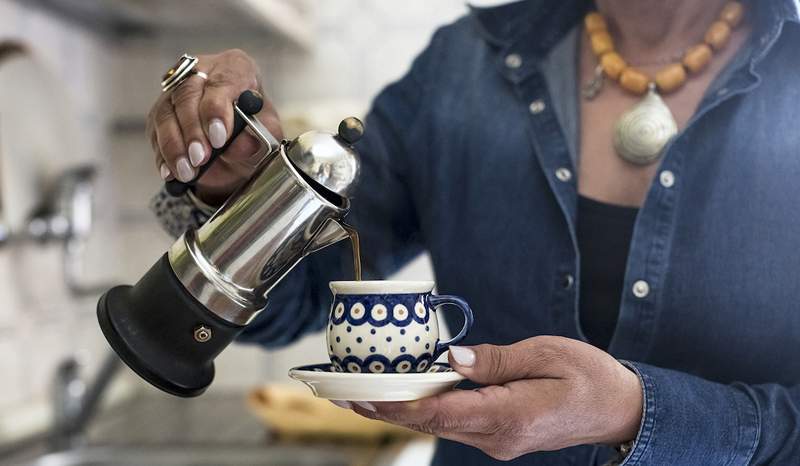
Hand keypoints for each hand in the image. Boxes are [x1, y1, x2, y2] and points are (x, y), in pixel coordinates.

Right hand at [146, 49, 283, 203]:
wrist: (240, 147)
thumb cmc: (257, 131)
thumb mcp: (269, 135)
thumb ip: (259, 137)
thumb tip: (241, 144)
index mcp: (235, 67)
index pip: (222, 82)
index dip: (217, 110)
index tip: (219, 139)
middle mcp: (202, 73)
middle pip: (187, 95)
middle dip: (193, 131)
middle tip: (200, 158)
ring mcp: (176, 92)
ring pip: (166, 113)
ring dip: (175, 146)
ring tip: (188, 171)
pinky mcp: (161, 113)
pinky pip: (155, 133)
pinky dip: (163, 155)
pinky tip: (171, 172)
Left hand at [346, 336, 642, 460]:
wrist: (618, 409)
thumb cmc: (589, 377)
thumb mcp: (546, 355)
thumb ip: (494, 361)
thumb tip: (449, 359)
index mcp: (509, 417)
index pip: (440, 412)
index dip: (398, 404)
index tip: (364, 394)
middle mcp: (497, 437)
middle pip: (429, 423)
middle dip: (384, 408)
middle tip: (342, 392)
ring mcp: (497, 441)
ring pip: (437, 425)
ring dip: (399, 410)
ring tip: (360, 393)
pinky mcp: (498, 435)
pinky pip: (453, 423)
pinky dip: (424, 409)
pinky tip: (404, 395)